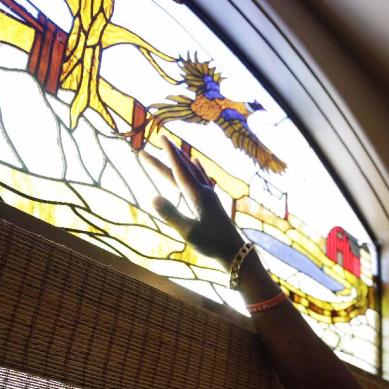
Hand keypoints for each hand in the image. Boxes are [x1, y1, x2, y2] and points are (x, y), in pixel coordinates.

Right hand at [142, 137, 244, 263]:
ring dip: (182, 157)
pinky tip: (197, 162)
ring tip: (174, 146)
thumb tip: (153, 197)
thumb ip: (171, 214)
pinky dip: (197, 167)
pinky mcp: (213, 201)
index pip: (178, 170)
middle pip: (183, 168)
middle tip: (159, 137)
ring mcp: (209, 195)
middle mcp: (203, 191)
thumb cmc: (212, 244)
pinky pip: (202, 177)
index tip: (160, 137)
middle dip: (169, 153)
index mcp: (195, 196)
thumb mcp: (188, 232)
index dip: (168, 154)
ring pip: (193, 170)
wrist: (236, 252)